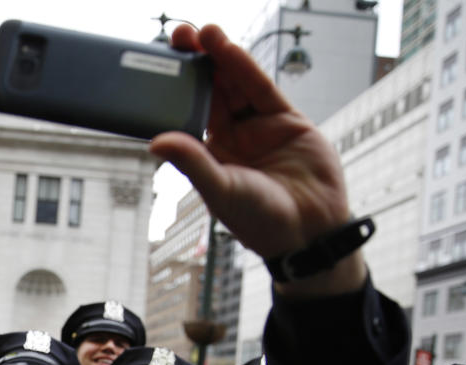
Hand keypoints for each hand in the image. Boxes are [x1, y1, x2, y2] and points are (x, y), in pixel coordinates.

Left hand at [149, 24, 363, 296]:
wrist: (310, 231)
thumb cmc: (260, 221)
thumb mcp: (220, 189)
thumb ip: (192, 163)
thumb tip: (155, 142)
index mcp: (210, 155)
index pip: (188, 114)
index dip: (174, 90)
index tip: (157, 65)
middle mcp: (233, 138)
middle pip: (210, 92)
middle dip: (195, 64)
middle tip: (178, 35)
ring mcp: (260, 127)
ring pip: (236, 85)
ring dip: (220, 58)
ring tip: (203, 32)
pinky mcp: (287, 120)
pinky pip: (262, 89)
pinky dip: (246, 68)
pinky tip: (229, 50)